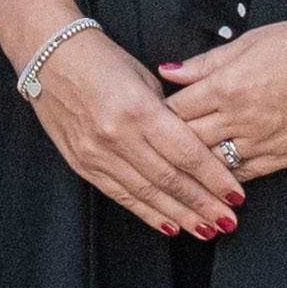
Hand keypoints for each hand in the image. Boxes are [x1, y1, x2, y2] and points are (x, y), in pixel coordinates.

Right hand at [25, 24, 238, 239]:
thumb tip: (196, 145)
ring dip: (179, 216)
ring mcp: (97, 153)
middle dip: (202, 205)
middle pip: (169, 179)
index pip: (185, 153)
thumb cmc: (101, 61)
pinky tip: (169, 225)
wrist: (50, 57)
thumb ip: (170, 114)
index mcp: (138, 109)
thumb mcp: (144, 78)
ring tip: (206, 229)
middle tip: (227, 220)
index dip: (214, 178)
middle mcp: (117, 135)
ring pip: (147, 194)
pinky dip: (147, 213)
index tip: (235, 195)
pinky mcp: (83, 164)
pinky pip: (120, 195)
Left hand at [163, 0, 286, 183]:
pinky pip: (245, 175)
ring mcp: (266, 141)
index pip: (176, 111)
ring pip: (214, 164)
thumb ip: (205, 62)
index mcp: (229, 85)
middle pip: (189, 141)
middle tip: (153, 148)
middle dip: (169, 145)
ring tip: (178, 167)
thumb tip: (168, 71)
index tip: (146, 118)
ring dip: (195, 167)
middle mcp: (243, 118)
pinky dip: (225, 176)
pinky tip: (213, 175)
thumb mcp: (250, 41)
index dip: (157, 116)